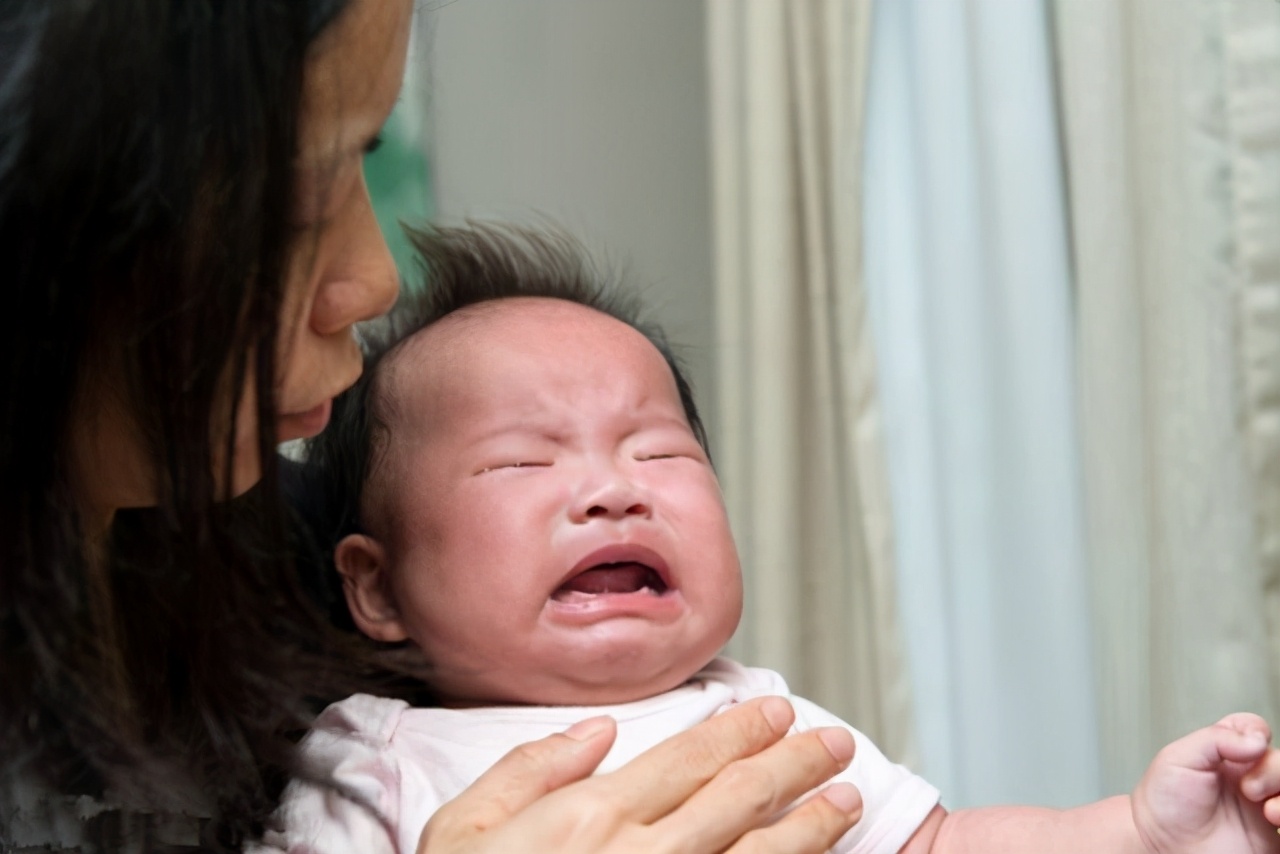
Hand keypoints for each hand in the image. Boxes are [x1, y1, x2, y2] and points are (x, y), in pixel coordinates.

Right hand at [417, 695, 862, 852]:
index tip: (776, 710)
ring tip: (847, 802)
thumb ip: (529, 768)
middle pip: (737, 799)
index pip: (687, 759)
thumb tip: (593, 731)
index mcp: (589, 819)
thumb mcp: (461, 826)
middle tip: (834, 743)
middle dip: (794, 764)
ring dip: (810, 826)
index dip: (739, 730)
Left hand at [1133, 713, 1279, 853]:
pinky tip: (1274, 819)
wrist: (1163, 848)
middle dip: (1273, 770)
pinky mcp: (1271, 835)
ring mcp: (1263, 807)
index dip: (1256, 732)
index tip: (1250, 745)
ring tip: (1267, 812)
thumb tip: (1256, 739)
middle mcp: (1249, 778)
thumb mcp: (1178, 758)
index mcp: (1226, 755)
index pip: (1254, 730)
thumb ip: (1215, 739)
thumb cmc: (1164, 806)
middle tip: (1248, 789)